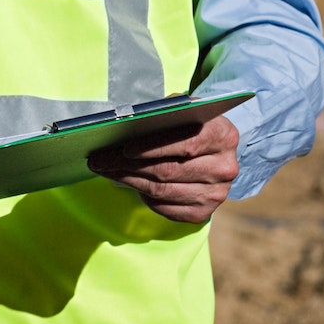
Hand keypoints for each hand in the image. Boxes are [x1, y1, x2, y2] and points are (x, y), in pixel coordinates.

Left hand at [88, 113, 240, 222]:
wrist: (212, 151)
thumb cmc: (189, 125)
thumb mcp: (182, 111)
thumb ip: (163, 114)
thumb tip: (127, 124)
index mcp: (223, 136)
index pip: (186, 144)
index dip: (153, 147)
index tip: (124, 149)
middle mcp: (225, 168)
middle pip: (168, 171)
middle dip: (127, 166)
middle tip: (98, 160)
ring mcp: (217, 193)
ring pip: (162, 191)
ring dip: (127, 181)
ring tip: (103, 171)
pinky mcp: (204, 212)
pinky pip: (165, 208)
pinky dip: (142, 196)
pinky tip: (126, 183)